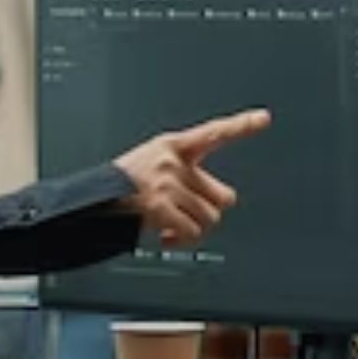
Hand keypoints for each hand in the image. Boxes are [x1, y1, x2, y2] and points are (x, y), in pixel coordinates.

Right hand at [113, 109, 271, 247]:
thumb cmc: (124, 184)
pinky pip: (191, 232)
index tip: (264, 118)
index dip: (240, 125)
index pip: (213, 132)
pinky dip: (181, 239)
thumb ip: (186, 172)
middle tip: (188, 210)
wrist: (93, 199)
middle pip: (222, 195)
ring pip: (209, 218)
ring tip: (172, 223)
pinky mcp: (159, 207)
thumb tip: (221, 201)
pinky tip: (166, 235)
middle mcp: (173, 162)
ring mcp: (166, 184)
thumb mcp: (153, 162)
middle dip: (209, 209)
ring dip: (193, 227)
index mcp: (173, 145)